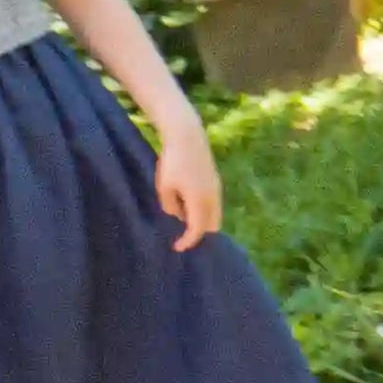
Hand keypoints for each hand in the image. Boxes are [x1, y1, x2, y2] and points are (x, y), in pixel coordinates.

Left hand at [152, 125, 224, 248]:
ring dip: (202, 222)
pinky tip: (189, 207)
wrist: (187, 136)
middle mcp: (213, 196)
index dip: (187, 241)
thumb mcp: (165, 188)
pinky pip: (214, 204)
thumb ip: (171, 207)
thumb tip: (178, 216)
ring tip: (184, 222)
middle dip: (199, 234)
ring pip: (215, 214)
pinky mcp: (215, 181)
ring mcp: (217, 188)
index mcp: (199, 200)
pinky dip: (204, 211)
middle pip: (213, 225)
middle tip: (182, 237)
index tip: (176, 247)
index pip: (197, 229)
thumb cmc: (172, 162)